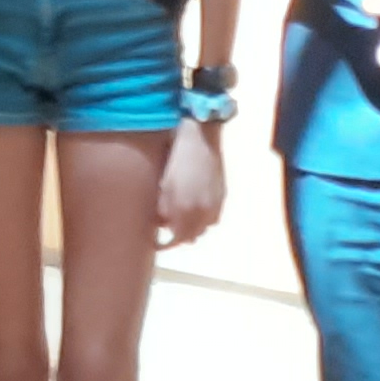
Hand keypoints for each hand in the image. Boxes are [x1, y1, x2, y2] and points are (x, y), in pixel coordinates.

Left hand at [155, 121, 224, 246]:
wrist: (201, 137)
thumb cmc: (177, 159)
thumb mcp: (164, 185)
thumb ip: (164, 209)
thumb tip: (164, 223)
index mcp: (188, 209)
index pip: (179, 238)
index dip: (166, 243)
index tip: (156, 241)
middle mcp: (206, 210)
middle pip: (193, 236)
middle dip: (180, 235)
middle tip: (166, 227)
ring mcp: (217, 202)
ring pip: (205, 226)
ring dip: (193, 227)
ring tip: (180, 217)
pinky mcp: (223, 193)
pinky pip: (213, 215)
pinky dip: (203, 216)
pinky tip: (194, 207)